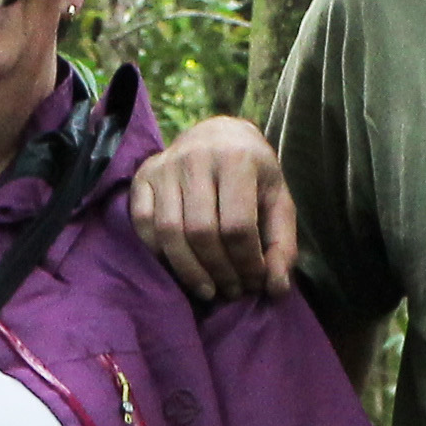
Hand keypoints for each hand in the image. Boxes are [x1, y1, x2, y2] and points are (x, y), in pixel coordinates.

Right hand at [133, 114, 297, 303]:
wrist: (219, 135)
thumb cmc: (253, 173)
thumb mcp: (278, 201)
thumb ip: (282, 244)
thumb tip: (276, 288)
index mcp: (237, 159)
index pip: (238, 225)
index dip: (247, 263)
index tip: (254, 282)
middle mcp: (196, 158)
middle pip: (202, 232)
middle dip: (219, 271)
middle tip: (232, 290)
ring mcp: (165, 166)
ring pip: (169, 232)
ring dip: (190, 271)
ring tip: (209, 289)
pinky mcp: (143, 176)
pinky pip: (143, 224)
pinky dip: (159, 253)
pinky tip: (181, 267)